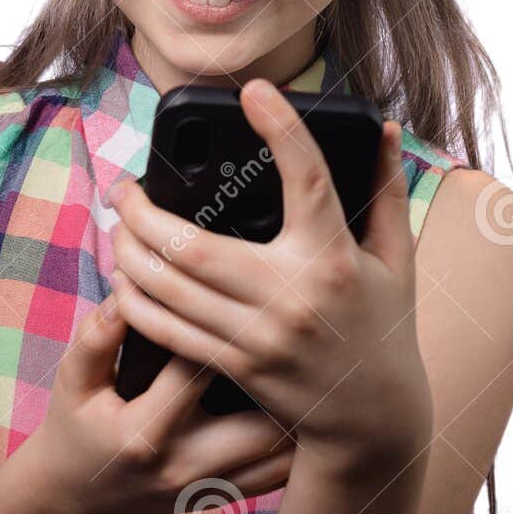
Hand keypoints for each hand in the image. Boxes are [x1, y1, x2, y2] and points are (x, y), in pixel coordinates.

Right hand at [13, 288, 296, 513]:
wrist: (74, 495)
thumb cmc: (75, 425)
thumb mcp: (74, 378)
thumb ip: (98, 335)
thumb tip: (126, 286)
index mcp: (144, 434)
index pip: (197, 372)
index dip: (224, 330)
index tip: (244, 296)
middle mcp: (182, 467)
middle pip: (261, 425)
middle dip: (283, 379)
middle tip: (299, 334)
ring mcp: (206, 489)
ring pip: (281, 457)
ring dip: (300, 413)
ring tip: (312, 367)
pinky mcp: (220, 499)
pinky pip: (278, 477)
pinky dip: (297, 444)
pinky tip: (304, 406)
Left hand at [104, 78, 432, 472]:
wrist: (374, 422)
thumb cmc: (385, 328)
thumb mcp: (395, 260)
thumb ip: (384, 192)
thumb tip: (383, 128)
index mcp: (334, 259)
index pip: (307, 181)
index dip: (282, 130)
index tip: (254, 92)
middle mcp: (291, 297)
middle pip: (193, 246)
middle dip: (143, 212)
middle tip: (125, 188)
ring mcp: (258, 337)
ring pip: (168, 288)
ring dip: (128, 253)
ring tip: (116, 226)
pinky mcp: (235, 366)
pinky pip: (167, 331)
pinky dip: (135, 301)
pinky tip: (123, 277)